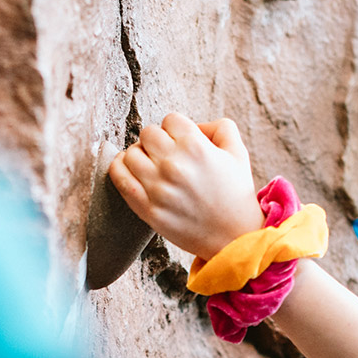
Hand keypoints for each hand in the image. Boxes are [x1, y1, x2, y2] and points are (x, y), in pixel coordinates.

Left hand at [109, 113, 267, 259]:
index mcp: (196, 147)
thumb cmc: (235, 194)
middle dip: (158, 140)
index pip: (170, 120)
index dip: (177, 129)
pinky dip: (120, 168)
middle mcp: (174, 165)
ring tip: (151, 165)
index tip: (182, 142)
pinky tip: (131, 170)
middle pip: (148, 133)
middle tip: (166, 154)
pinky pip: (119, 178)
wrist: (235, 237)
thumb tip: (193, 125)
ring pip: (130, 153)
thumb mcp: (238, 153)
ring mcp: (158, 188)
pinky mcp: (147, 209)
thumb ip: (219, 127)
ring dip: (139, 155)